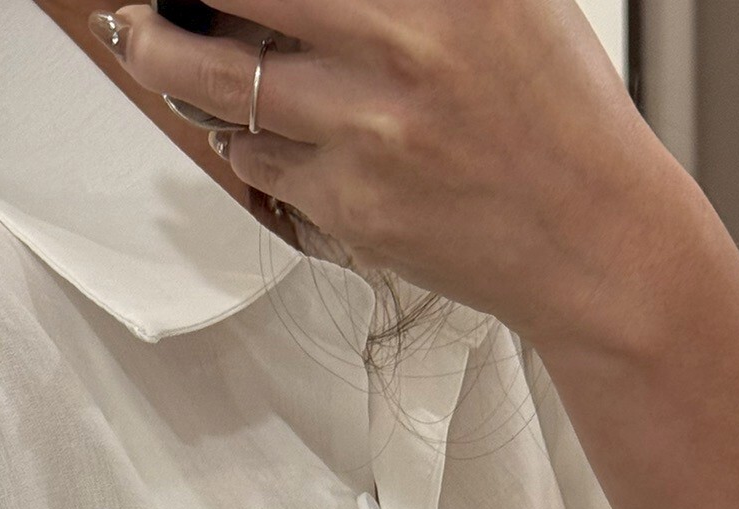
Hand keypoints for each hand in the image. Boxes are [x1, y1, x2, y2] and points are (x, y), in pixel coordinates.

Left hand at [97, 0, 685, 351]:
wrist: (594, 240)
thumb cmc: (554, 117)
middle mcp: (400, 45)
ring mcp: (367, 131)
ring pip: (219, 82)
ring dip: (164, 57)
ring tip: (143, 38)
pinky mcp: (349, 205)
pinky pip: (257, 159)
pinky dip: (237, 133)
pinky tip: (240, 118)